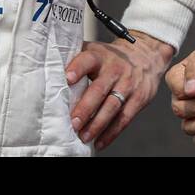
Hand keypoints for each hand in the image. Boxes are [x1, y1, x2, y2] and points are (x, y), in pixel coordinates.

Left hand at [65, 31, 174, 150]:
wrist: (146, 56)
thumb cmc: (110, 58)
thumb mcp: (95, 51)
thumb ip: (76, 59)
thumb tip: (49, 71)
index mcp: (100, 56)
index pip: (87, 60)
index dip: (77, 68)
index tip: (67, 79)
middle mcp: (114, 69)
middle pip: (99, 89)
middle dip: (86, 107)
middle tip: (73, 123)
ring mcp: (128, 84)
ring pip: (112, 106)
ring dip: (97, 124)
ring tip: (84, 136)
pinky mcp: (139, 98)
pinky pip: (124, 118)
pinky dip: (111, 133)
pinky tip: (99, 142)